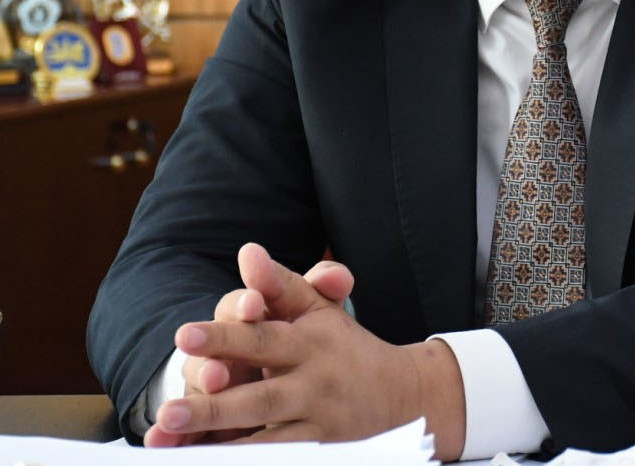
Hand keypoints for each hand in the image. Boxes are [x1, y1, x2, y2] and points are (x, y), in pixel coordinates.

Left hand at [148, 243, 465, 459]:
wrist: (403, 394)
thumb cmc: (345, 346)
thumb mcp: (319, 309)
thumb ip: (280, 282)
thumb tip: (247, 252)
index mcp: (310, 341)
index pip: (262, 337)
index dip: (224, 336)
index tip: (182, 335)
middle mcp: (314, 382)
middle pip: (261, 396)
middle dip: (214, 406)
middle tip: (168, 410)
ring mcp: (318, 422)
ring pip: (266, 440)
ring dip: (223, 447)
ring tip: (178, 445)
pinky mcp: (320, 452)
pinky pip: (278, 460)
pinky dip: (245, 465)